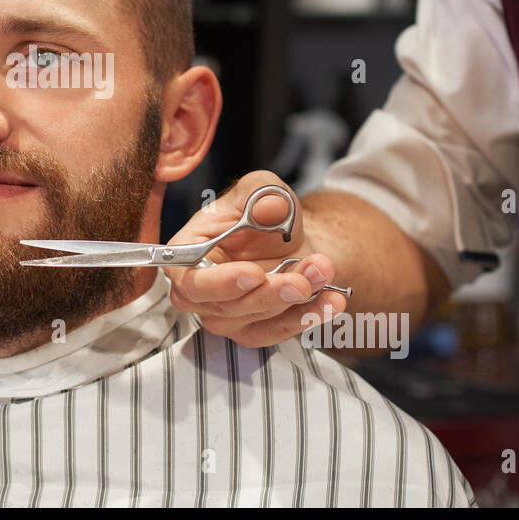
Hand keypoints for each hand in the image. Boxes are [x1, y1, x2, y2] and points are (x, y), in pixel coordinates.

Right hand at [164, 170, 346, 347]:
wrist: (291, 238)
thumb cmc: (264, 214)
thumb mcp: (263, 188)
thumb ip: (261, 192)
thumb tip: (268, 208)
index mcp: (186, 254)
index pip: (190, 280)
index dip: (219, 282)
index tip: (254, 274)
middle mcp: (199, 291)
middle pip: (226, 306)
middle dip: (269, 292)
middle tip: (303, 278)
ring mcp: (225, 316)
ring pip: (256, 319)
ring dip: (296, 300)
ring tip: (324, 270)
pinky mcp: (254, 330)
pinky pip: (279, 331)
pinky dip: (309, 315)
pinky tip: (332, 299)